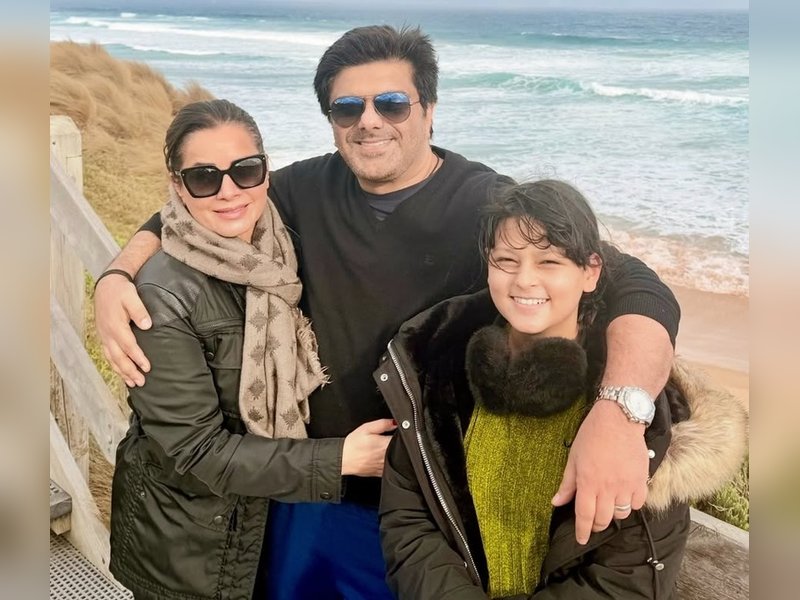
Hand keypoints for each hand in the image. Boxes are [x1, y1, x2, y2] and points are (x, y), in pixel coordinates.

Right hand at [94, 273, 151, 386]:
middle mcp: (108, 333)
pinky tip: (121, 372)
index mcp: (115, 325)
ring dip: (122, 372)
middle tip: (141, 382)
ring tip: (132, 383)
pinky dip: (114, 365)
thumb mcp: (131, 296)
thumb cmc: (121, 290)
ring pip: (112, 358)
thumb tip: (147, 325)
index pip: (128, 346)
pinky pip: (108, 354)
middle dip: (129, 371)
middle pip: (118, 357)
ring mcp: (104, 336)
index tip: (147, 368)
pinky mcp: (103, 336)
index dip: (138, 358)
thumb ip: (139, 310)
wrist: (106, 285)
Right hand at [341, 418, 396, 476]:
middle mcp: (386, 456)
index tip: (395, 433)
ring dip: (393, 454)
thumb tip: (395, 422)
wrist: (343, 459)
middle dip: (397, 444)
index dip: (399, 434)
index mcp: (385, 444)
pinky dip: (389, 463)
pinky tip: (381, 458)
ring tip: (382, 449)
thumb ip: (383, 424)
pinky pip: (390, 468)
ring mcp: (384, 466)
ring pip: (396, 459)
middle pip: (399, 449)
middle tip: (387, 440)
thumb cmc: (353, 445)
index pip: (401, 439)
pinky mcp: (380, 473)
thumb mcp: (366, 428)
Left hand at [552, 400, 648, 543]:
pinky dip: (631, 505)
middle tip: (593, 523)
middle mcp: (608, 488)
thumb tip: (557, 502)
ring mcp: (626, 486)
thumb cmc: (592, 436)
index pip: (584, 516)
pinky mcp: (641, 481)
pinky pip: (638, 503)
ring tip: (607, 506)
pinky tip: (624, 496)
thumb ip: (567, 484)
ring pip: (621, 514)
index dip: (582, 531)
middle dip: (596, 526)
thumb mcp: (573, 458)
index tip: (581, 539)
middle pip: (603, 520)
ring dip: (613, 514)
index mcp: (588, 483)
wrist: (619, 419)